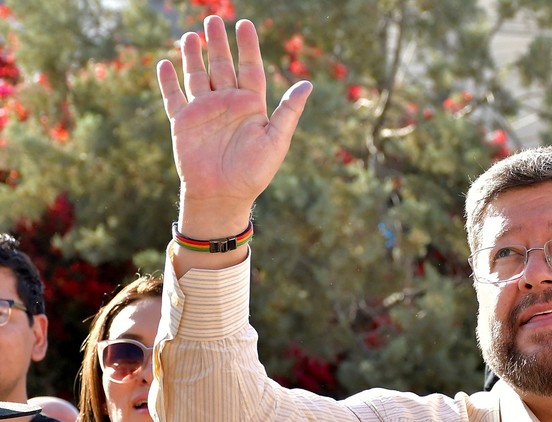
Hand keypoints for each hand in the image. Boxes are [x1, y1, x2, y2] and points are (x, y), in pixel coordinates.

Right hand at [156, 16, 311, 239]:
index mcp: (251, 106)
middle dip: (218, 43)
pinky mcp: (183, 123)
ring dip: (193, 55)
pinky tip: (164, 63)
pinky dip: (168, 81)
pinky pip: (173, 97)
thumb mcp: (276, 140)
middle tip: (214, 18)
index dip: (248, 47)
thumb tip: (308, 84)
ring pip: (197, 76)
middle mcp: (227, 104)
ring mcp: (204, 111)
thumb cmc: (254, 172)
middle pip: (222, 66)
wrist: (223, 196)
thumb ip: (289, 111)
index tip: (245, 24)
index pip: (250, 68)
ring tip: (191, 34)